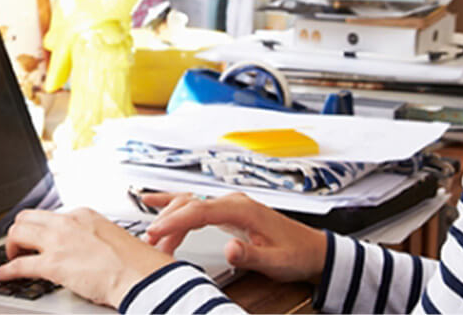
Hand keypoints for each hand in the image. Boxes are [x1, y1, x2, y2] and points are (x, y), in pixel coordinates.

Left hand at [0, 208, 177, 307]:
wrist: (140, 275)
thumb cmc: (133, 262)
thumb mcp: (109, 237)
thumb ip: (90, 237)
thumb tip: (81, 249)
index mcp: (83, 214)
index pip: (49, 215)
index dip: (39, 228)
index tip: (35, 237)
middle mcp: (67, 222)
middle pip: (27, 218)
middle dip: (19, 232)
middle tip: (19, 245)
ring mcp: (58, 242)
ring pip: (17, 233)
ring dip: (10, 246)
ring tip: (11, 257)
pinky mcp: (53, 264)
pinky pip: (19, 264)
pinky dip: (7, 270)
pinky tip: (3, 275)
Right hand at [142, 192, 326, 283]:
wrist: (313, 250)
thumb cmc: (296, 253)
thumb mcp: (275, 260)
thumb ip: (250, 254)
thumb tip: (229, 249)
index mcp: (242, 209)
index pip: (199, 209)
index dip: (175, 220)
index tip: (155, 232)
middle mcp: (233, 202)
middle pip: (190, 204)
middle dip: (167, 220)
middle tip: (149, 241)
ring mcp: (230, 205)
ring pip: (190, 204)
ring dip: (170, 218)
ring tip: (153, 238)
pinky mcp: (228, 212)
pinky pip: (196, 205)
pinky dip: (175, 205)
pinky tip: (155, 202)